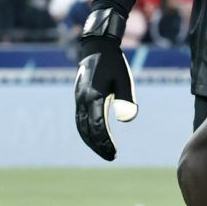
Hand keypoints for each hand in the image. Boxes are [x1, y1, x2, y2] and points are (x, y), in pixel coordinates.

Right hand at [73, 7, 136, 161]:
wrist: (96, 48)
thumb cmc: (114, 64)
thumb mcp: (124, 80)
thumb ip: (127, 99)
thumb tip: (128, 119)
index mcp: (94, 96)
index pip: (98, 125)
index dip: (105, 141)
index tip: (114, 152)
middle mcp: (83, 100)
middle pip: (87, 129)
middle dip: (98, 145)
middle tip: (111, 157)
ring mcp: (78, 99)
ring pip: (81, 126)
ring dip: (91, 141)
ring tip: (103, 151)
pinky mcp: (79, 98)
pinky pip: (80, 119)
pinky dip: (86, 131)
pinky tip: (95, 138)